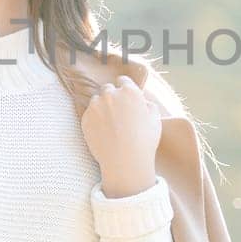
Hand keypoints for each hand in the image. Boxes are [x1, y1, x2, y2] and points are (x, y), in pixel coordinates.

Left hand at [80, 75, 161, 197]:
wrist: (125, 161)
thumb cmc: (144, 141)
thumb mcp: (155, 119)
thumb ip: (149, 105)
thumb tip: (142, 102)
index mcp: (129, 91)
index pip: (123, 80)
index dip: (125, 89)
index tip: (125, 97)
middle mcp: (110, 95)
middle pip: (108, 89)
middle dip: (112, 97)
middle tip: (117, 112)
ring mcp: (95, 106)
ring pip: (96, 101)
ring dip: (101, 108)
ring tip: (109, 124)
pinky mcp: (85, 119)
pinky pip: (89, 115)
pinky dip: (94, 120)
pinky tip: (103, 132)